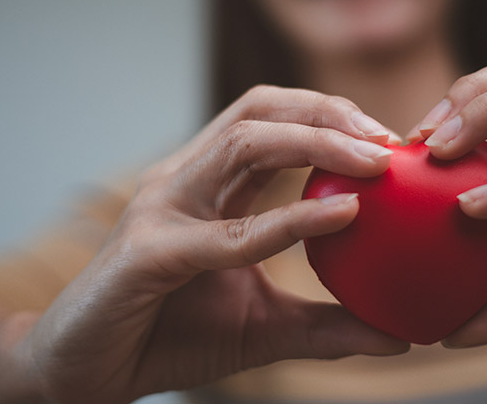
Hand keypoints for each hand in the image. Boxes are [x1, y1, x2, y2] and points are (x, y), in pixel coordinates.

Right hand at [6, 86, 407, 402]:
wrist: (87, 376)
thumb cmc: (169, 338)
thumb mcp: (264, 328)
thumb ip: (326, 324)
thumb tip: (399, 336)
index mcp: (207, 185)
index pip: (272, 121)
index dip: (332, 118)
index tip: (393, 145)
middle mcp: (183, 181)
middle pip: (260, 110)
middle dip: (329, 113)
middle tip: (391, 141)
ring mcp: (160, 209)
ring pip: (243, 144)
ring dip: (316, 141)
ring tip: (376, 161)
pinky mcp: (146, 253)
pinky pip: (226, 232)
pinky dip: (287, 219)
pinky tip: (339, 215)